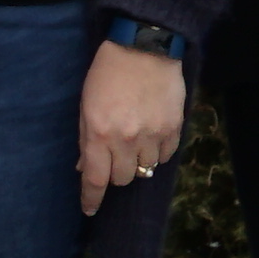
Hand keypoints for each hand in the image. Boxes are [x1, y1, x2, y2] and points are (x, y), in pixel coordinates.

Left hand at [77, 41, 187, 213]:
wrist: (144, 48)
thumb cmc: (108, 73)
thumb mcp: (86, 103)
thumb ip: (86, 137)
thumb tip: (85, 167)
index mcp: (99, 133)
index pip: (95, 179)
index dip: (92, 198)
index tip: (90, 209)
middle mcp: (126, 140)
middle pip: (121, 179)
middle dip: (114, 173)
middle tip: (113, 156)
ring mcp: (152, 136)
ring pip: (144, 170)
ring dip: (136, 162)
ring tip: (134, 140)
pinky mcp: (174, 129)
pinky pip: (165, 156)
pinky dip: (156, 152)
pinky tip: (151, 136)